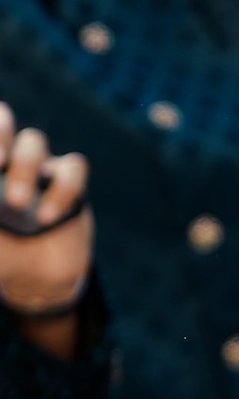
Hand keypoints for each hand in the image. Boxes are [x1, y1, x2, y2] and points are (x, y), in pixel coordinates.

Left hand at [0, 103, 92, 350]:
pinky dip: (61, 190)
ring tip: (17, 203)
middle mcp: (8, 159)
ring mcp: (40, 167)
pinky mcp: (70, 183)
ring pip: (35, 141)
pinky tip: (48, 216)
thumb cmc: (2, 253)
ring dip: (25, 169)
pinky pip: (72, 169)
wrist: (35, 277)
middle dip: (1, 133)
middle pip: (4, 120)